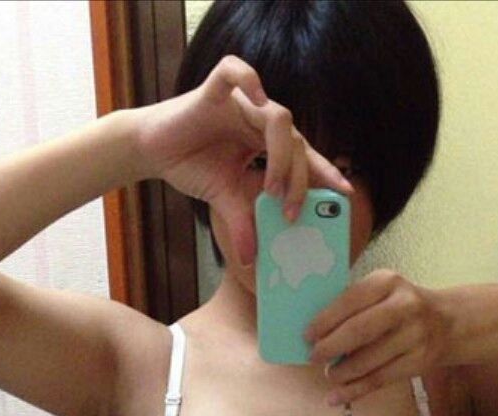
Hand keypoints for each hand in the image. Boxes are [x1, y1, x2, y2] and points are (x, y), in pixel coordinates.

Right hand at [137, 55, 352, 266]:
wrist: (152, 150)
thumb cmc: (191, 165)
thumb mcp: (223, 201)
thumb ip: (243, 223)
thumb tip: (250, 260)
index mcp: (265, 142)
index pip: (303, 155)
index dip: (325, 172)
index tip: (345, 195)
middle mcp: (258, 119)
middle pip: (296, 141)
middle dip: (299, 180)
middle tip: (291, 212)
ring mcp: (240, 103)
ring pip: (278, 118)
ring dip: (281, 156)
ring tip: (272, 188)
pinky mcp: (214, 92)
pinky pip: (235, 73)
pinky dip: (249, 80)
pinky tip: (259, 99)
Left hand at [304, 270, 450, 404]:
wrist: (446, 323)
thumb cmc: (399, 307)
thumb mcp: (381, 292)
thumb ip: (353, 306)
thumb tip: (315, 334)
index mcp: (388, 282)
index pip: (351, 300)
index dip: (325, 320)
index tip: (307, 336)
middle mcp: (404, 306)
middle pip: (360, 331)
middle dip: (331, 347)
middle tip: (314, 357)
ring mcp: (414, 336)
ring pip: (369, 360)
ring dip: (342, 372)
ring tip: (330, 374)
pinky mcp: (418, 362)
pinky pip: (380, 380)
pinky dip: (354, 391)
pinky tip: (336, 397)